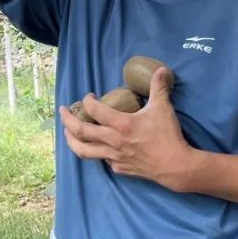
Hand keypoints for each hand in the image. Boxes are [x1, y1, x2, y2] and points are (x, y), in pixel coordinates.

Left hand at [58, 66, 195, 188]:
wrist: (175, 166)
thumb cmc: (168, 136)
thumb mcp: (163, 108)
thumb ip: (159, 87)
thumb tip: (161, 69)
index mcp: (121, 124)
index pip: (94, 110)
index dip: (87, 101)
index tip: (88, 96)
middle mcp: (112, 141)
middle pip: (80, 131)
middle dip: (67, 119)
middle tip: (62, 111)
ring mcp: (113, 157)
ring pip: (84, 150)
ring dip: (71, 140)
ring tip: (66, 132)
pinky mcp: (119, 169)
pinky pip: (101, 160)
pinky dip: (94, 152)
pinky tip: (95, 147)